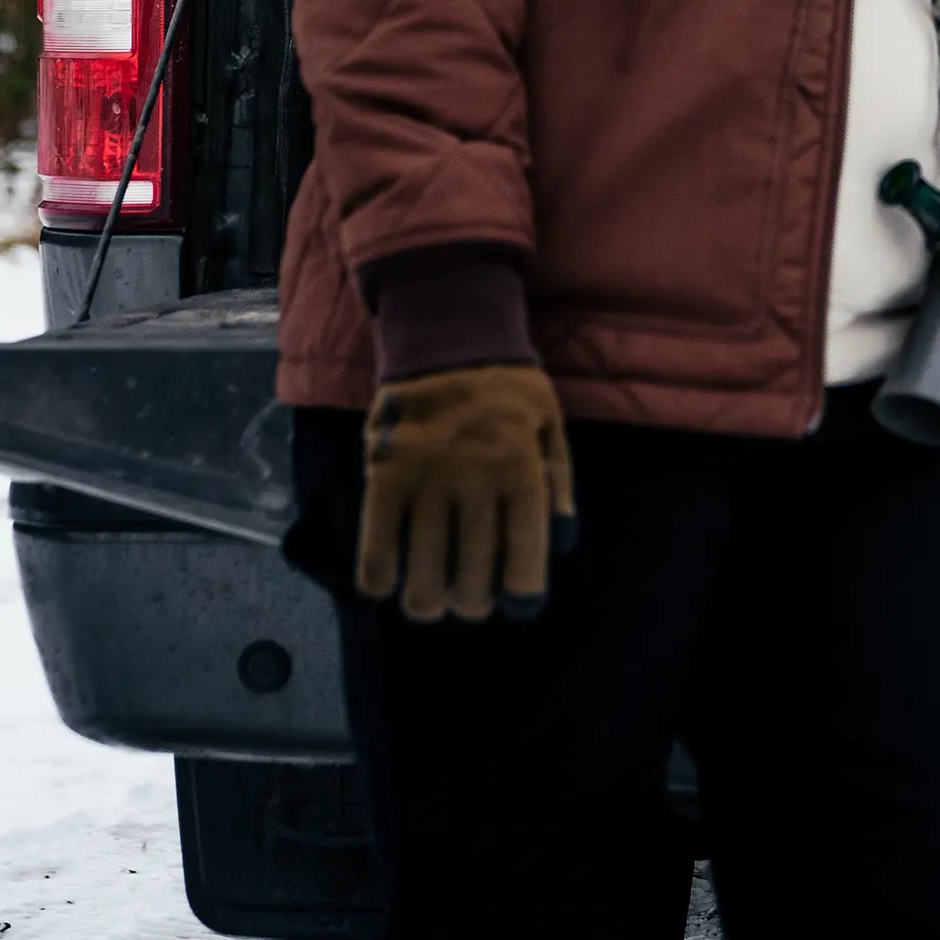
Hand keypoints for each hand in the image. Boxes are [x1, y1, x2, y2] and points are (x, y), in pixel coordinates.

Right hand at [357, 363, 576, 622]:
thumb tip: (562, 543)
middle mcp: (475, 478)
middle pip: (473, 576)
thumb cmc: (506, 388)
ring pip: (423, 573)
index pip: (524, 553)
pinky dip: (379, 578)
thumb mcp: (550, 424)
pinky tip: (387, 583)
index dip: (522, 592)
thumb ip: (559, 484)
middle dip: (473, 603)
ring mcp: (426, 478)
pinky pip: (376, 545)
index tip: (517, 604)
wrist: (447, 335)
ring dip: (428, 602)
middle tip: (470, 601)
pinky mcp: (385, 474)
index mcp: (521, 466)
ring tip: (431, 601)